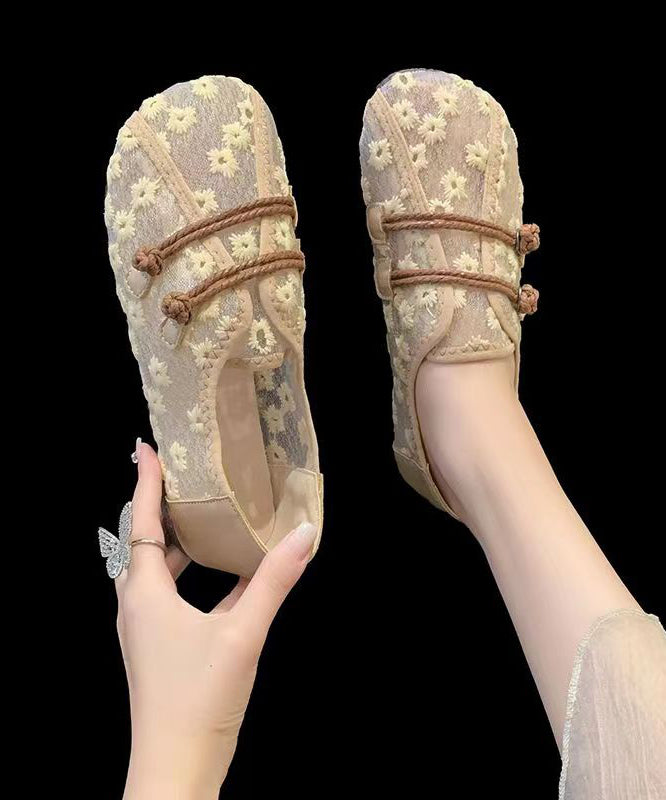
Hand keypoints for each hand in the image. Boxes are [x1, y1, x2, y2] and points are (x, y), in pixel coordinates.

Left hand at [116, 443, 316, 798]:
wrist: (175, 770)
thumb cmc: (198, 699)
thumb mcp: (242, 633)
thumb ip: (273, 581)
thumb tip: (305, 532)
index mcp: (144, 593)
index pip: (141, 522)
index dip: (145, 482)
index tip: (145, 447)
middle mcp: (137, 605)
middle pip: (145, 542)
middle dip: (161, 507)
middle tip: (183, 475)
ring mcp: (147, 628)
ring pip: (158, 569)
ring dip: (178, 541)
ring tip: (204, 515)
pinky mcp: (160, 647)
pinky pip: (172, 594)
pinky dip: (193, 574)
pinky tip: (227, 572)